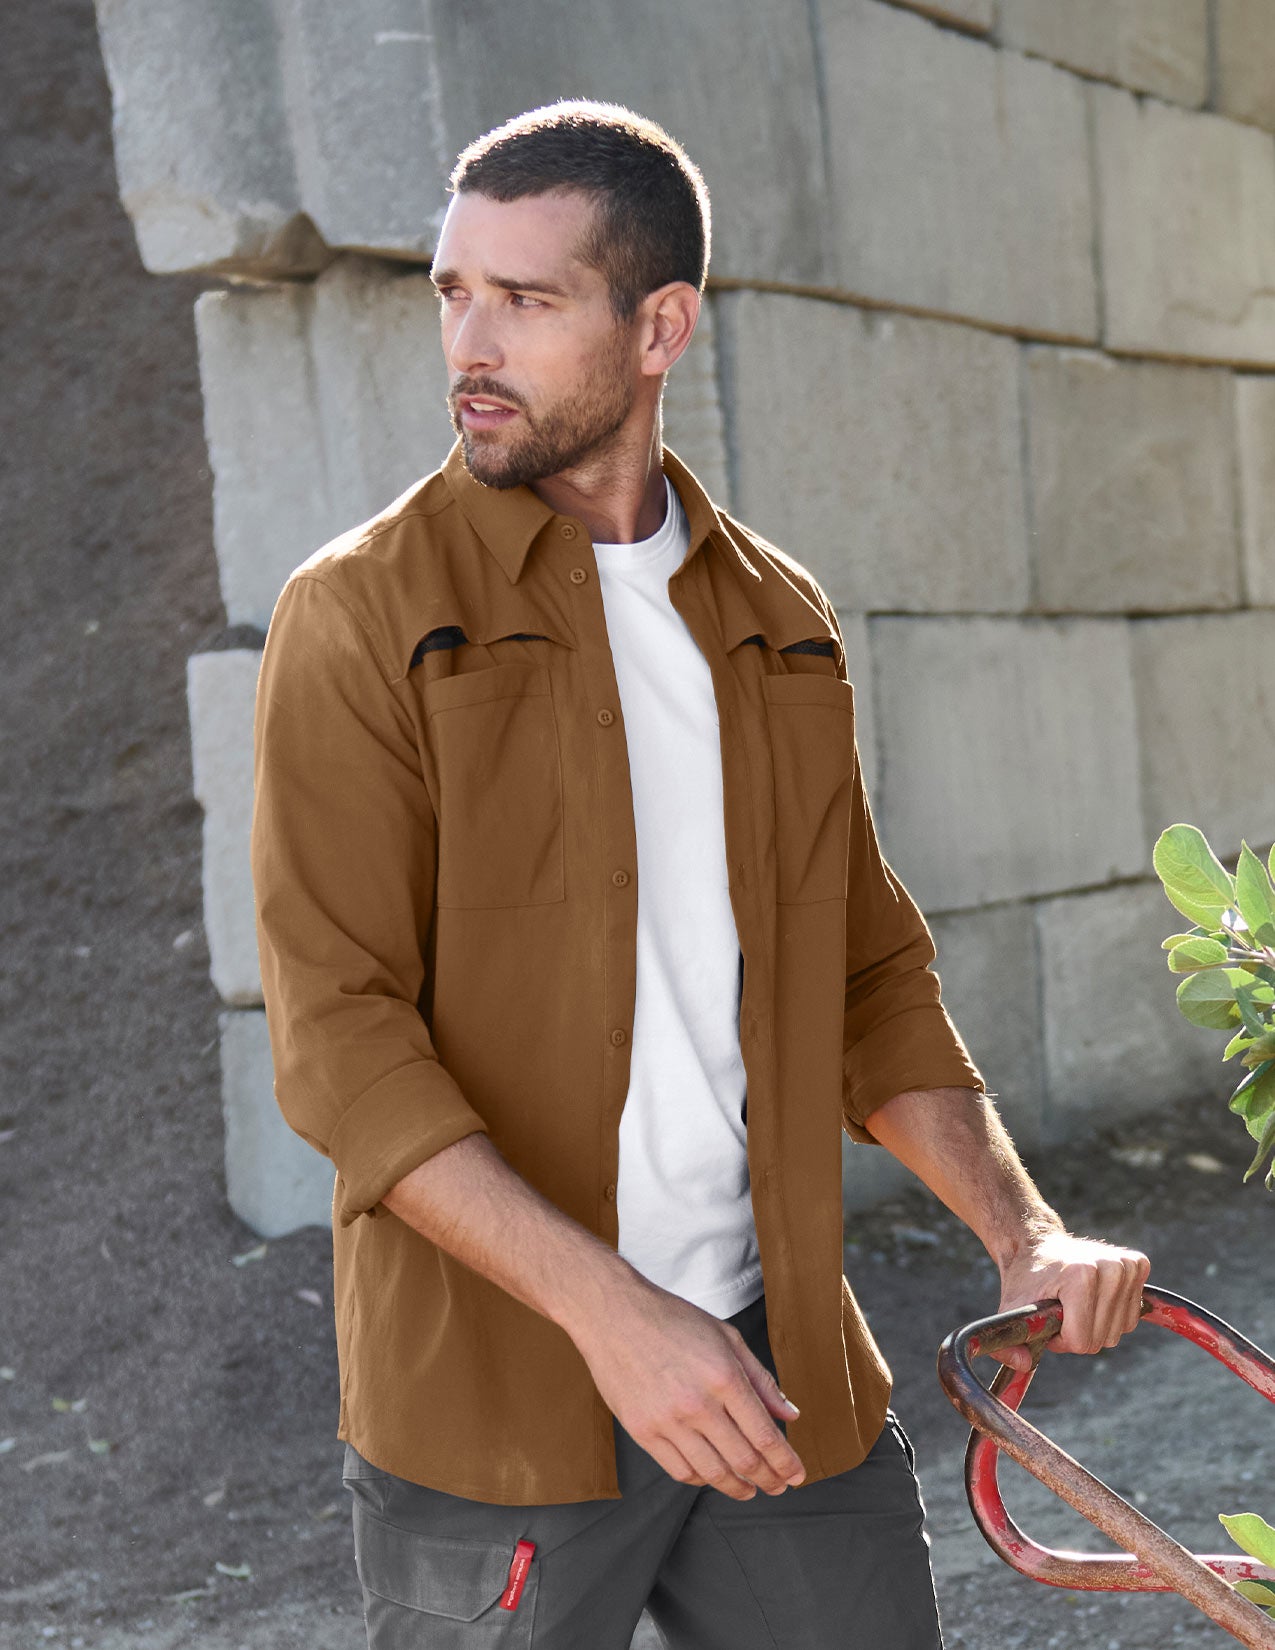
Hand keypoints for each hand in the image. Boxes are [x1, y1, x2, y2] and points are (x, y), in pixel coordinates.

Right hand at [568, 1274, 807, 1500]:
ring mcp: (668, 1421)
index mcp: (724, 1377)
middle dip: (768, 1479)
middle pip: (743, 1460)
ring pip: (712, 1472)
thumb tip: (790, 1415)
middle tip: (779, 1487)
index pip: (764, 1436)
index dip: (785, 1462)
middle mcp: (698, 1404)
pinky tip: (713, 1476)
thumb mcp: (727, 1337)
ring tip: (750, 1490)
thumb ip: (761, 1379)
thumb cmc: (672, 1320)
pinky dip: (702, 1479)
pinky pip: (679, 1470)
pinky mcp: (642, 1431)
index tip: (796, 1475)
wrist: (614, 1315)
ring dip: (737, 1487)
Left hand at [994, 1229, 1150, 1370]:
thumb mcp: (1010, 1311)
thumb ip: (1007, 1345)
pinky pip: (1131, 1316)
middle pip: (1101, 1338)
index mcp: (1081, 1276)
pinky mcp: (1138, 1264)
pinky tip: (1094, 1296)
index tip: (1048, 1320)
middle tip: (1060, 1311)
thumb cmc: (1025, 1280)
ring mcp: (1126, 1264)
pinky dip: (1111, 1314)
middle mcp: (1110, 1268)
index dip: (1060, 1339)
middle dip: (1077, 1333)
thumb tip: (1023, 1364)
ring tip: (1075, 1302)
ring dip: (1094, 1325)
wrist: (1037, 1243)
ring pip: (1118, 1330)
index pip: (1081, 1341)